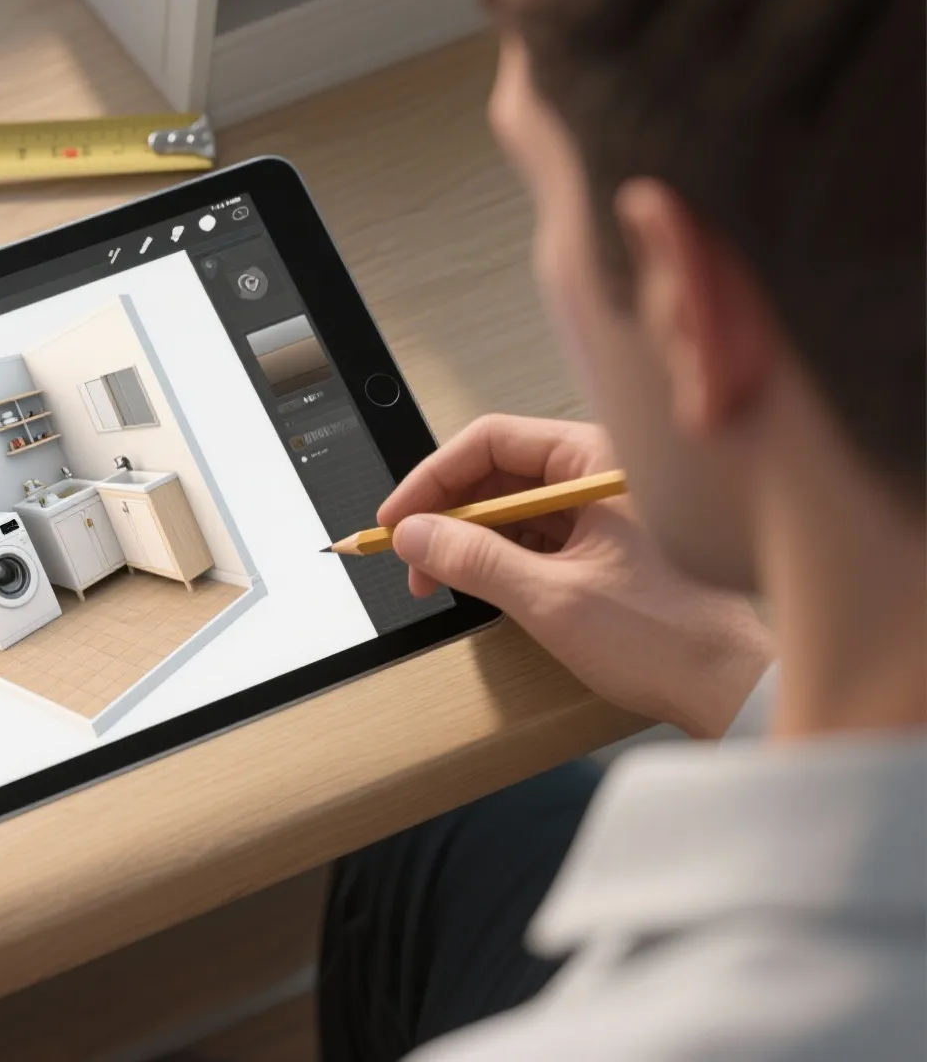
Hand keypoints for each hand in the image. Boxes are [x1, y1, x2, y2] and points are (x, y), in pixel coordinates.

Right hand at [379, 415, 772, 737]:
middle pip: (498, 473)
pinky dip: (497, 558)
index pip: (491, 441)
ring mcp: (605, 511)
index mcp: (598, 462)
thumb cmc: (668, 638)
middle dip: (445, 514)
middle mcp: (602, 475)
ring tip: (437, 580)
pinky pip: (535, 537)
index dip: (433, 479)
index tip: (398, 518)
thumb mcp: (551, 597)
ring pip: (512, 509)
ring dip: (468, 540)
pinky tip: (477, 586)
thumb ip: (474, 558)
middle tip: (410, 557)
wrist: (731, 688)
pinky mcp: (604, 547)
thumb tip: (415, 533)